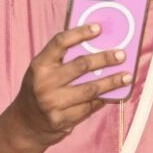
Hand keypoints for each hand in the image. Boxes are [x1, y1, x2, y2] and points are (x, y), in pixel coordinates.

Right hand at [6, 24, 131, 149]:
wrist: (25, 124)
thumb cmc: (38, 90)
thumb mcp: (42, 72)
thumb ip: (61, 60)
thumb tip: (95, 45)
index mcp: (39, 65)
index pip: (60, 43)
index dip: (80, 33)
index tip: (98, 28)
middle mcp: (44, 83)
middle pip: (80, 65)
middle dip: (104, 59)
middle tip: (121, 54)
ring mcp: (52, 103)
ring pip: (90, 89)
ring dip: (111, 82)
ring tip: (127, 76)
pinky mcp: (61, 120)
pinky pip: (88, 108)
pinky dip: (101, 100)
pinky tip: (111, 95)